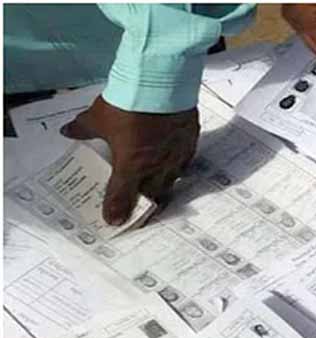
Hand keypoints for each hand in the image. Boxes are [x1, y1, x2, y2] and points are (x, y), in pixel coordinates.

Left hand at [61, 96, 198, 225]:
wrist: (161, 81)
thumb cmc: (128, 102)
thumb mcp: (99, 117)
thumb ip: (83, 129)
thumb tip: (67, 132)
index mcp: (131, 164)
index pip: (122, 195)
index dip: (116, 209)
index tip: (113, 220)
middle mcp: (156, 167)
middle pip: (152, 195)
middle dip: (144, 202)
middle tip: (139, 205)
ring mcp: (176, 156)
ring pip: (171, 182)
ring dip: (162, 187)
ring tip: (158, 187)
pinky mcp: (190, 143)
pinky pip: (184, 163)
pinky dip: (176, 166)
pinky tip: (173, 162)